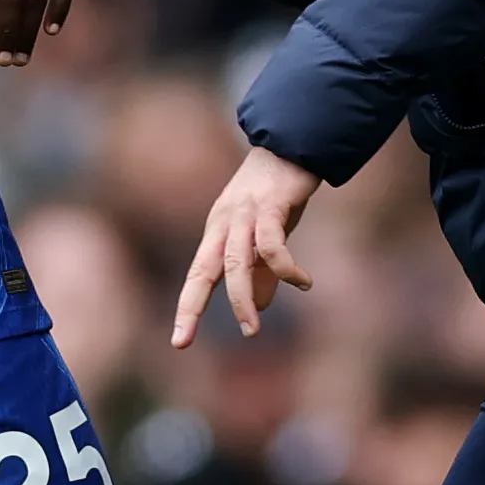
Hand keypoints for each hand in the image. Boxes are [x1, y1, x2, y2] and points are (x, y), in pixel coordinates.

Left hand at [172, 143, 320, 345]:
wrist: (295, 141)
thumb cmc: (280, 191)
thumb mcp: (268, 234)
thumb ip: (262, 269)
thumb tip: (261, 305)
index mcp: (219, 231)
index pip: (198, 275)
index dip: (188, 307)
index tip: (181, 341)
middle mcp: (225, 223)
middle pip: (205, 271)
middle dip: (195, 308)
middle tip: (187, 342)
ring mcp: (245, 213)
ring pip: (234, 263)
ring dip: (241, 299)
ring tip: (253, 328)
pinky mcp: (269, 205)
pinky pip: (270, 244)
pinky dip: (285, 268)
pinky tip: (304, 283)